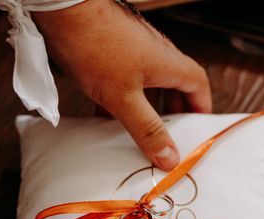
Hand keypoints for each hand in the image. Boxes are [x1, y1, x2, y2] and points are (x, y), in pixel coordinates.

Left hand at [33, 0, 211, 169]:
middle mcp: (156, 55)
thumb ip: (148, 130)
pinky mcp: (112, 52)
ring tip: (141, 133)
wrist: (62, 10)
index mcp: (168, 64)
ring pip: (149, 86)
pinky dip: (123, 101)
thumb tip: (171, 158)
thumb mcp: (124, 98)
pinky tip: (109, 119)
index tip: (198, 131)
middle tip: (170, 138)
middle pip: (176, 87)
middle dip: (175, 114)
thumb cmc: (96, 46)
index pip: (199, 86)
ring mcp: (134, 52)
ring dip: (148, 108)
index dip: (201, 109)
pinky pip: (126, 82)